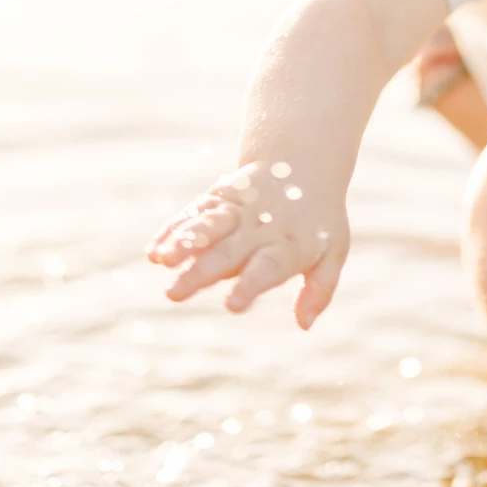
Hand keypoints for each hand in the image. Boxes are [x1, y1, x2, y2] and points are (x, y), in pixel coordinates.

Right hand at [147, 162, 348, 327]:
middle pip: (227, 252)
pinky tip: (153, 251)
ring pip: (207, 227)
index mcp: (287, 245)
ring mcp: (235, 211)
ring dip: (182, 243)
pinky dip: (173, 230)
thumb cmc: (317, 220)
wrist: (301, 162)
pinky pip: (193, 214)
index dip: (250, 285)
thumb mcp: (333, 250)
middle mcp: (257, 228)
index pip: (268, 267)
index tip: (231, 305)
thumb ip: (320, 288)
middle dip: (200, 272)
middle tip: (173, 294)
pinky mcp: (217, 199)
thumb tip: (305, 324)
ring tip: (161, 261)